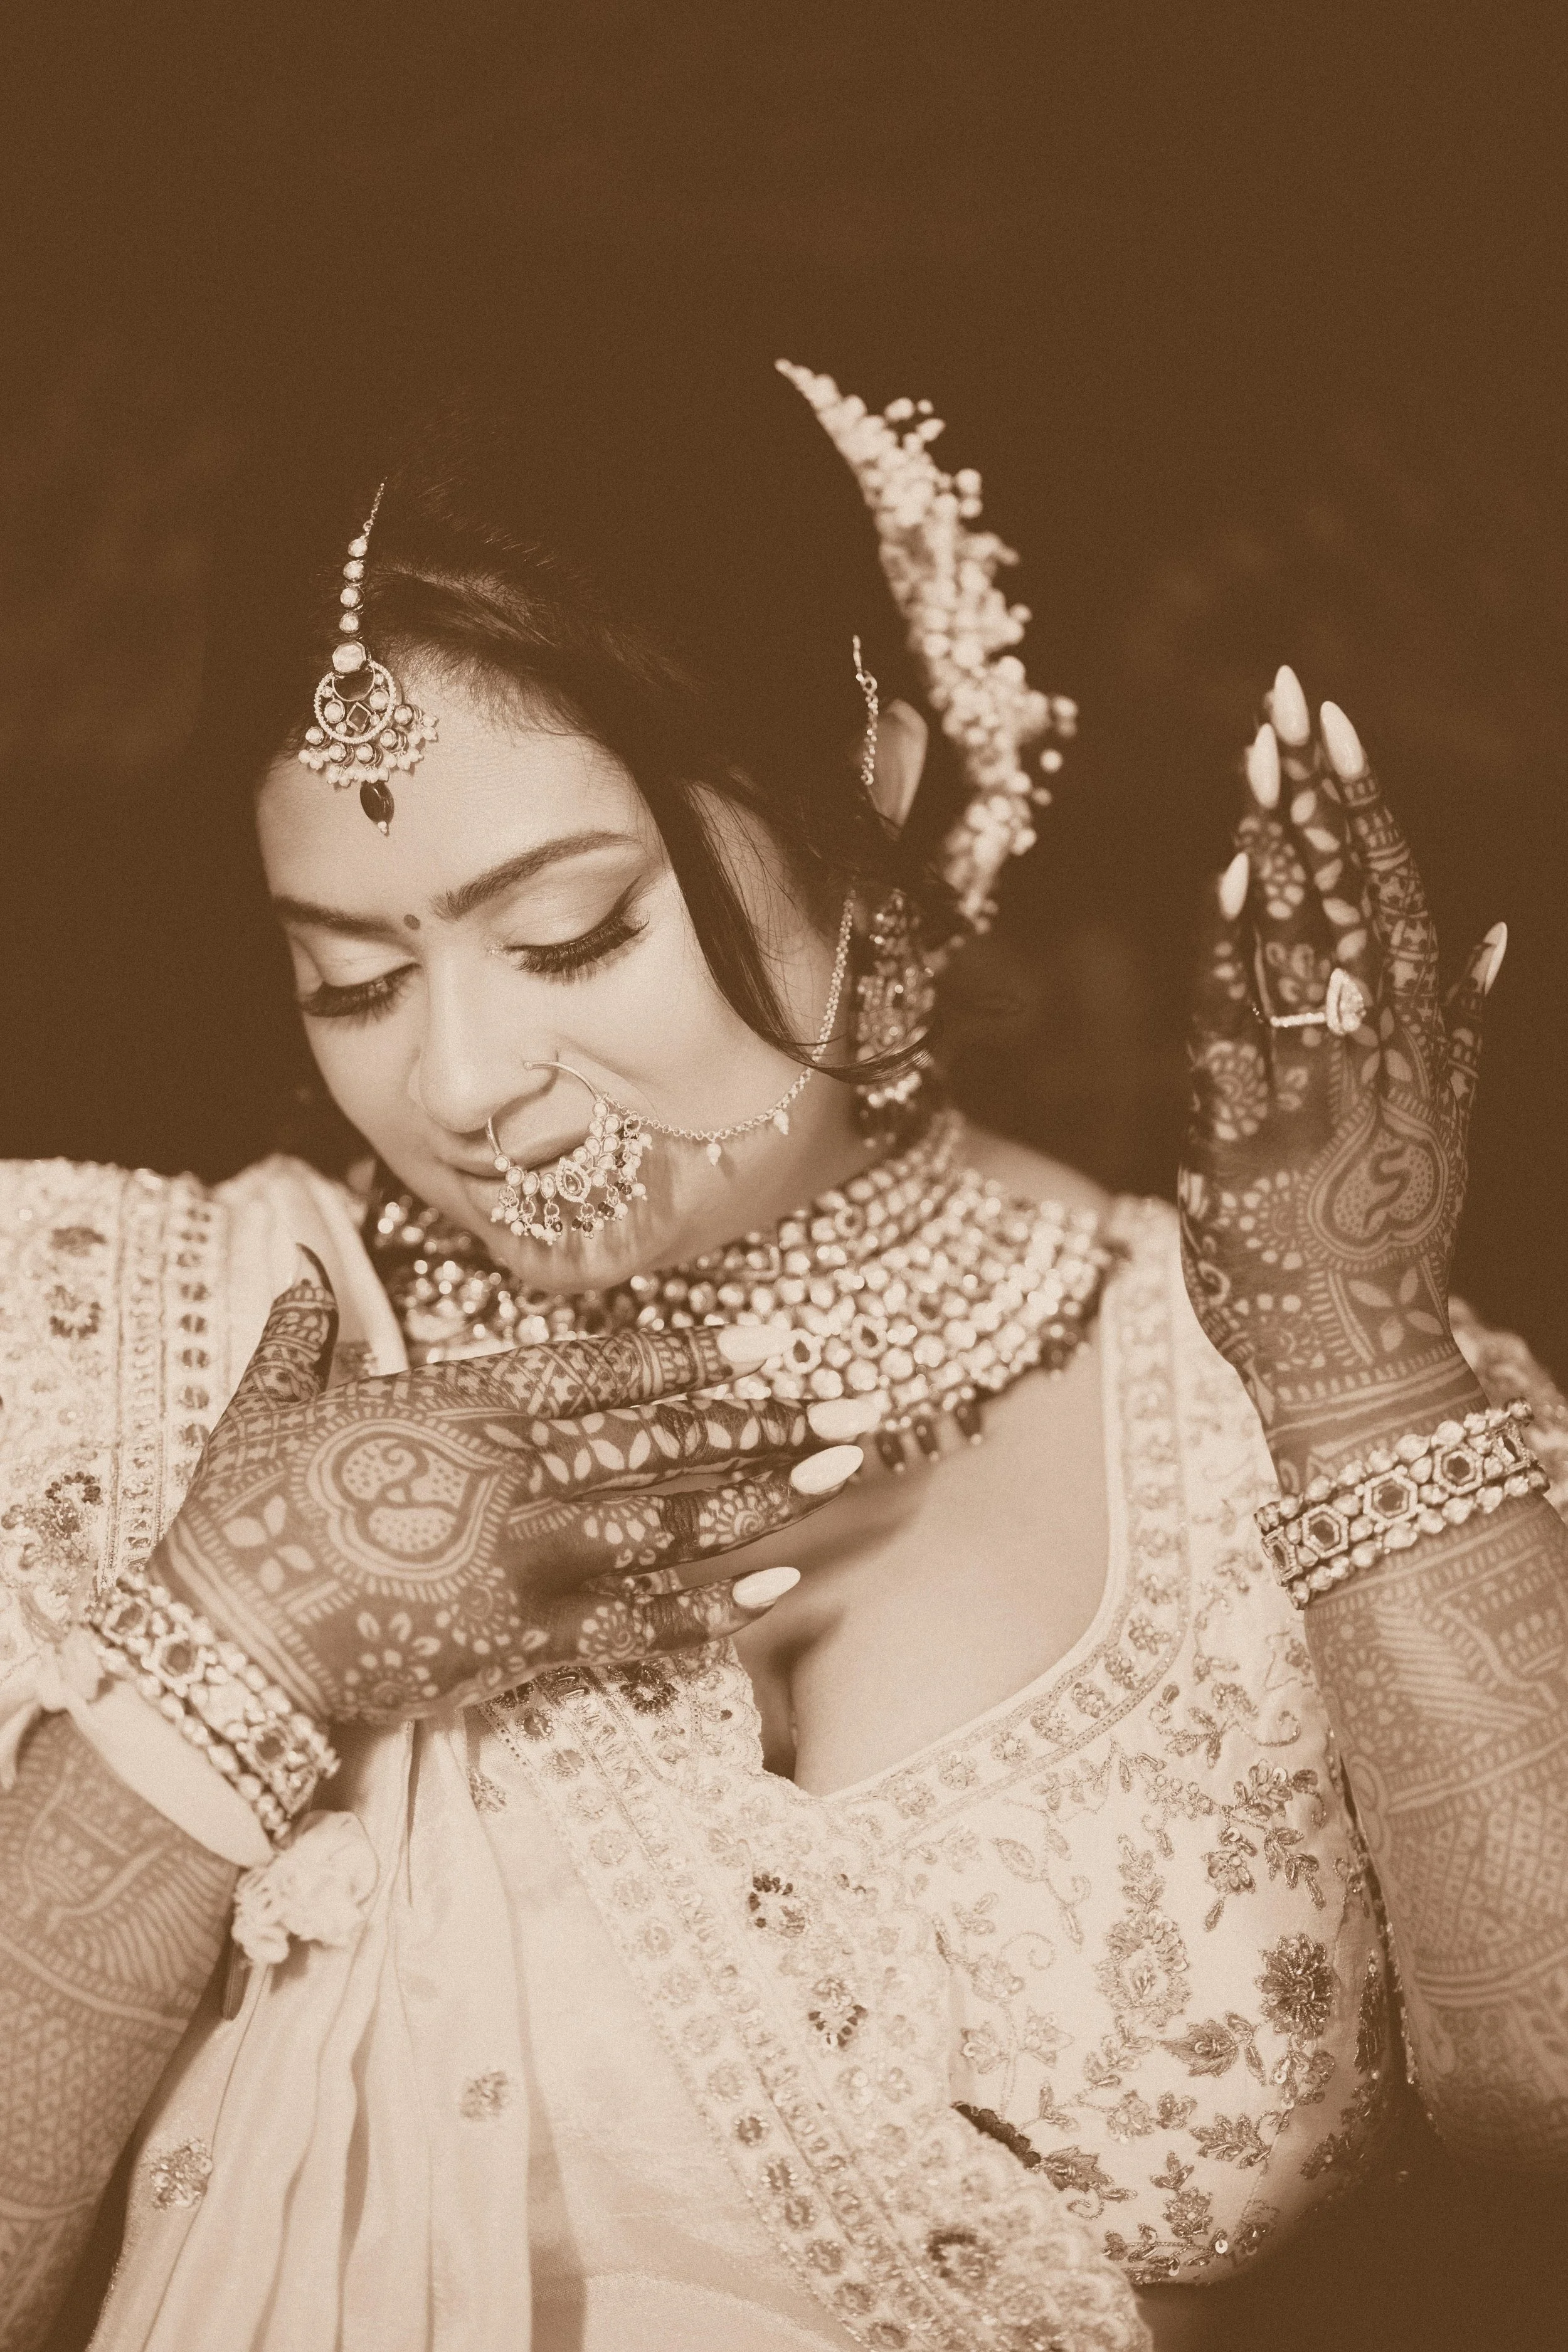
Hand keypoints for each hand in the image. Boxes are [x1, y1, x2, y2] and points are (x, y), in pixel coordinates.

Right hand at [150, 1253, 855, 1721]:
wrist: (222, 1642)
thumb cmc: (244, 1517)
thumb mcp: (270, 1405)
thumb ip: (306, 1332)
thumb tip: (301, 1269)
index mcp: (463, 1411)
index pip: (606, 1374)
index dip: (700, 1358)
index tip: (776, 1342)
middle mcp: (513, 1480)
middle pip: (667, 1447)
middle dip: (771, 1426)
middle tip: (859, 1409)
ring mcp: (526, 1566)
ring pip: (674, 1529)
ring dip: (767, 1501)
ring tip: (843, 1473)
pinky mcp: (520, 1646)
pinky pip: (639, 1626)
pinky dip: (712, 1609)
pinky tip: (776, 1587)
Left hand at [1178, 665, 1502, 1482]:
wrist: (1361, 1372)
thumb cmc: (1384, 1246)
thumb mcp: (1438, 1134)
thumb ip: (1457, 1032)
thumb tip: (1488, 932)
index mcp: (1423, 1056)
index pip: (1392, 906)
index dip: (1364, 814)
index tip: (1332, 729)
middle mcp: (1383, 1071)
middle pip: (1352, 909)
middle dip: (1322, 803)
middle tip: (1291, 704)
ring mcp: (1321, 1106)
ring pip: (1306, 957)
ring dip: (1285, 854)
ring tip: (1264, 762)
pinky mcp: (1253, 1153)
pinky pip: (1241, 1038)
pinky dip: (1238, 958)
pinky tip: (1232, 878)